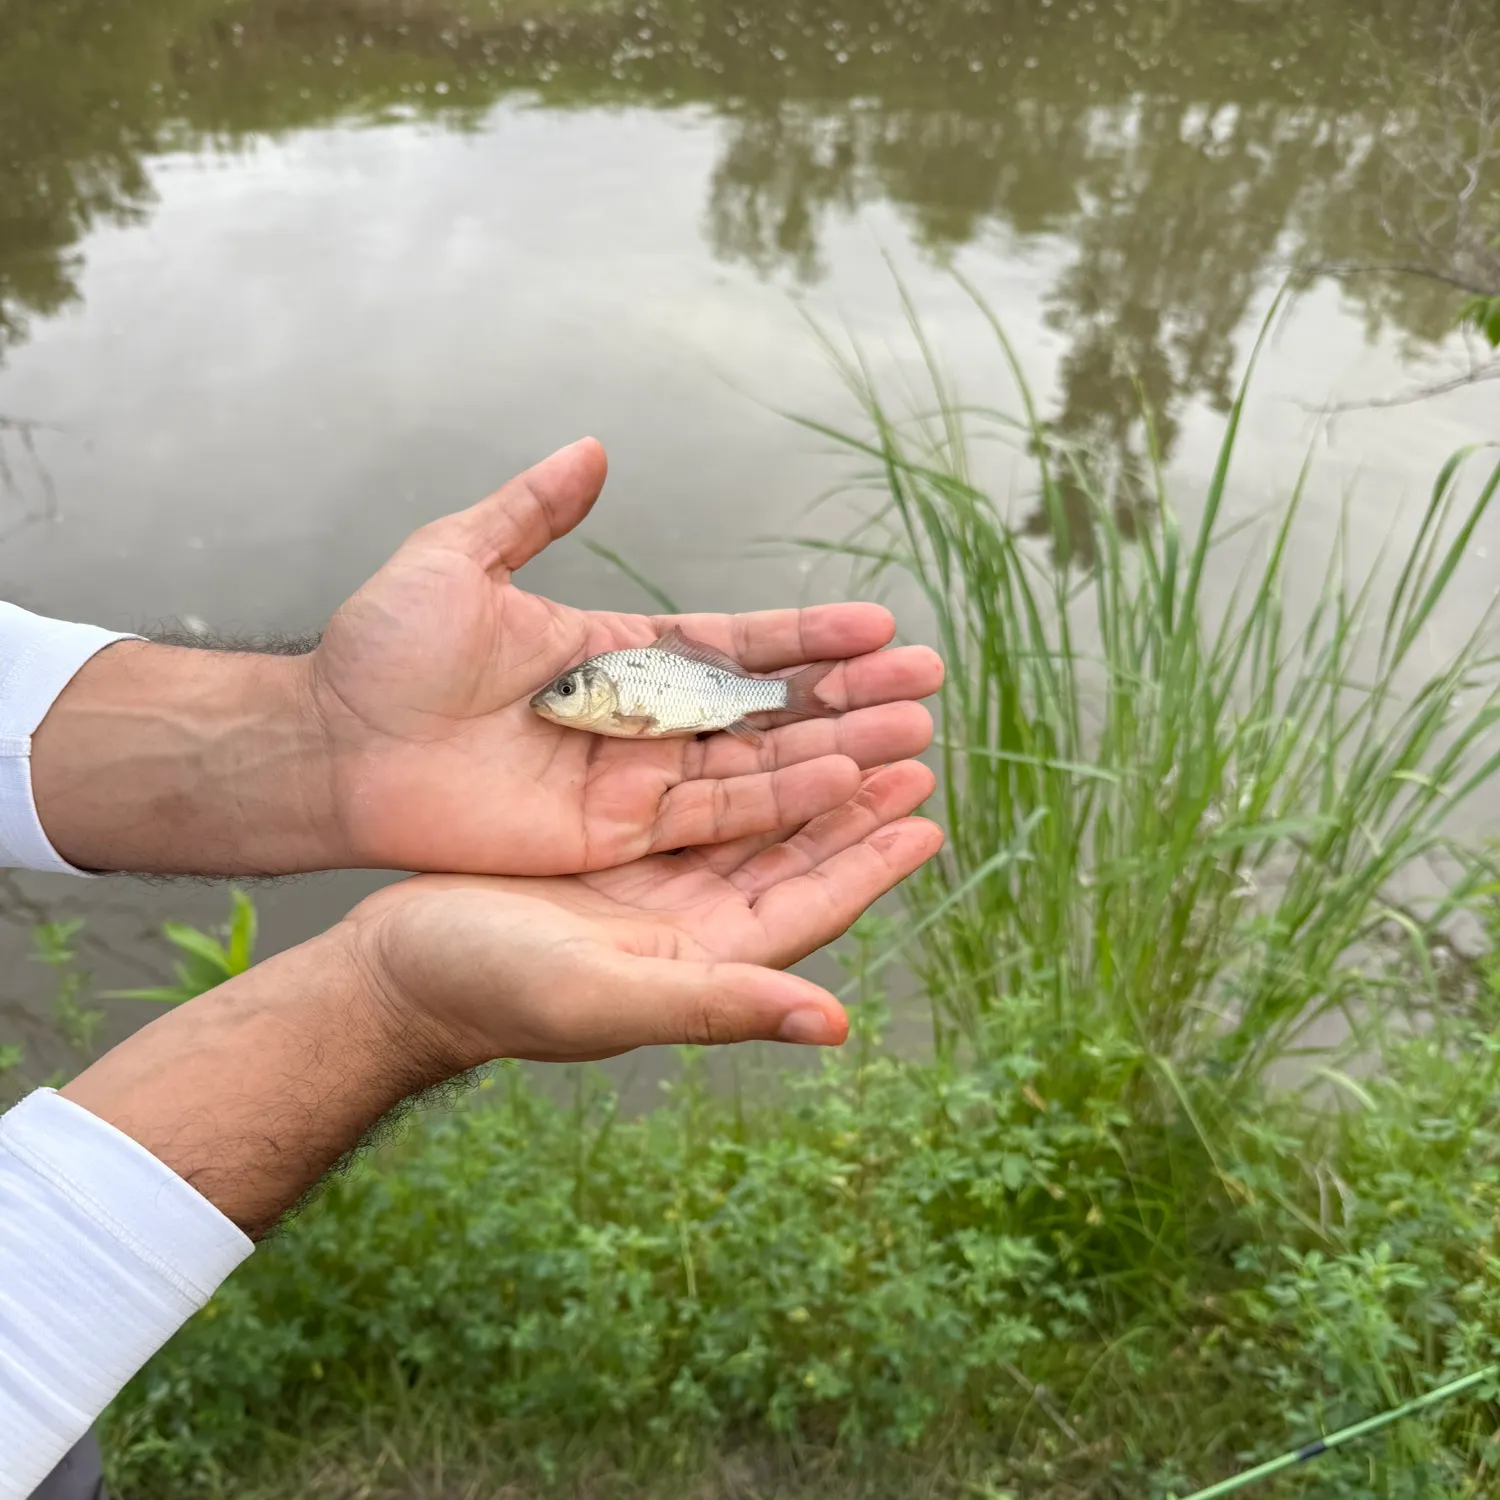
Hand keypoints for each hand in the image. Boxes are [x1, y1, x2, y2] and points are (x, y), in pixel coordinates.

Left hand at [310, 438, 941, 874]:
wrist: (330, 744)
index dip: (805, 635)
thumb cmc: (382, 649)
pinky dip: (778, 801)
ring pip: (756, 765)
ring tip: (913, 731)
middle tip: (926, 676)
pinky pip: (712, 817)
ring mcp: (633, 780)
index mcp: (619, 652)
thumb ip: (531, 511)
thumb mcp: (458, 559)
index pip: (734, 642)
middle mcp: (641, 719)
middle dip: (845, 694)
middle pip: (765, 707)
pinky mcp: (615, 834)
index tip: (878, 622)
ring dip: (835, 749)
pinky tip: (842, 782)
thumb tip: (595, 450)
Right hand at [346, 761, 942, 1064]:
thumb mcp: (605, 995)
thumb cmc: (490, 990)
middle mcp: (691, 918)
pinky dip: (732, 755)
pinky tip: (757, 717)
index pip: (808, 907)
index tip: (926, 816)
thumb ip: (717, 1005)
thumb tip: (836, 1024)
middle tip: (913, 738)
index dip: (868, 864)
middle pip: (792, 850)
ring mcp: (653, 878)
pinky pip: (693, 789)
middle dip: (855, 797)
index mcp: (703, 959)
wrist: (396, 968)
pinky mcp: (613, 842)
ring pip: (750, 812)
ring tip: (857, 717)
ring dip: (805, 765)